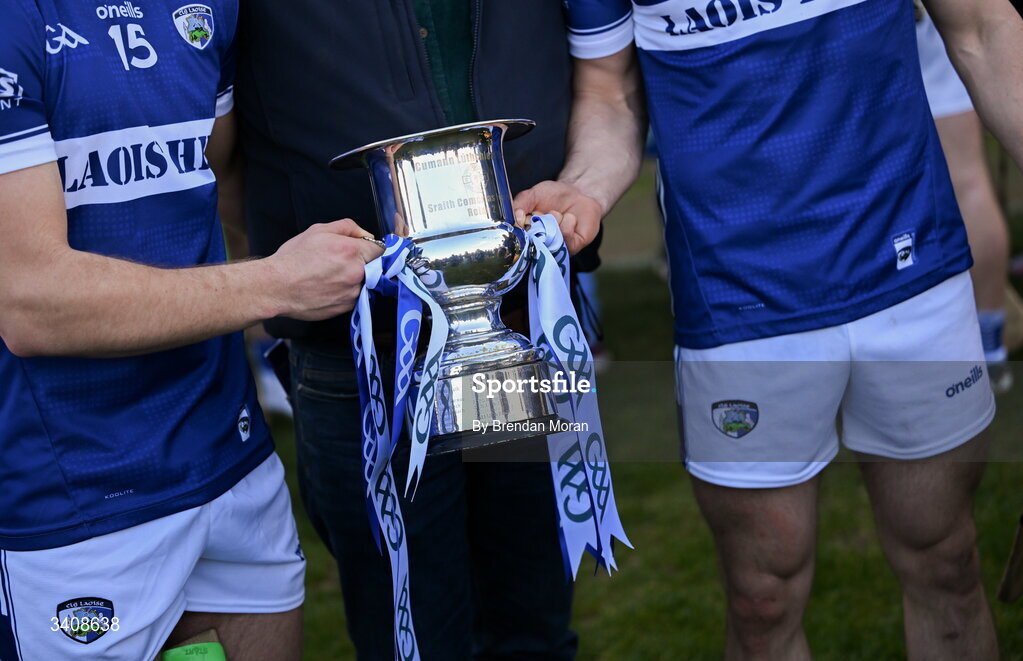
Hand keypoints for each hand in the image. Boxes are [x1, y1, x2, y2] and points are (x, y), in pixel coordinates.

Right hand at [267, 219, 382, 320]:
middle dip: (364, 263)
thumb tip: (364, 234)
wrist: (276, 287)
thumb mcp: (318, 230)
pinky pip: (355, 297)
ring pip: (366, 283)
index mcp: (352, 251)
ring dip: (356, 279)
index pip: (380, 249)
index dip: (370, 248)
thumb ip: (347, 227)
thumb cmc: (293, 259)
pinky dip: (347, 292)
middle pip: (376, 267)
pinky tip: (329, 287)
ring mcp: (352, 293)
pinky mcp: (345, 308)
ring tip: (331, 275)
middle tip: (342, 262)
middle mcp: (356, 273)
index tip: (363, 250)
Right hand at [512, 180, 603, 254]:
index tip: (524, 217)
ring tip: (557, 213)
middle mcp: (540, 245)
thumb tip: (516, 218)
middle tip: (541, 213)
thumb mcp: (532, 195)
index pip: (518, 242)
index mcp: (527, 235)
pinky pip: (566, 237)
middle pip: (533, 243)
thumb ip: (520, 204)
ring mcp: (556, 248)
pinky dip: (568, 222)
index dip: (520, 230)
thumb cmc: (552, 195)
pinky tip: (569, 218)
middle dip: (537, 223)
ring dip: (554, 219)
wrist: (577, 191)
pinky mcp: (572, 247)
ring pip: (551, 238)